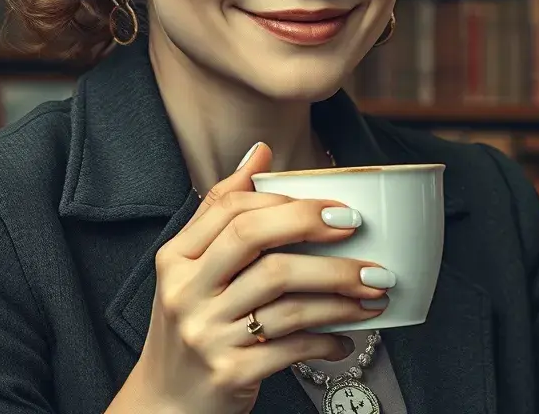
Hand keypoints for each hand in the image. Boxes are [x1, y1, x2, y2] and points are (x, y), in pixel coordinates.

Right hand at [123, 143, 390, 413]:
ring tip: (374, 290)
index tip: (334, 203)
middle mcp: (186, 293)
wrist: (164, 402)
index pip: (231, 210)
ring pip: (285, 299)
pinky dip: (327, 339)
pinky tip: (346, 337)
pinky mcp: (230, 374)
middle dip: (313, 228)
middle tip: (357, 228)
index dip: (288, 201)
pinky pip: (293, 349)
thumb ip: (223, 209)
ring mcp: (206, 335)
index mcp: (177, 259)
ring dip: (339, 292)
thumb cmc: (192, 324)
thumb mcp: (192, 268)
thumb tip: (260, 150)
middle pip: (255, 243)